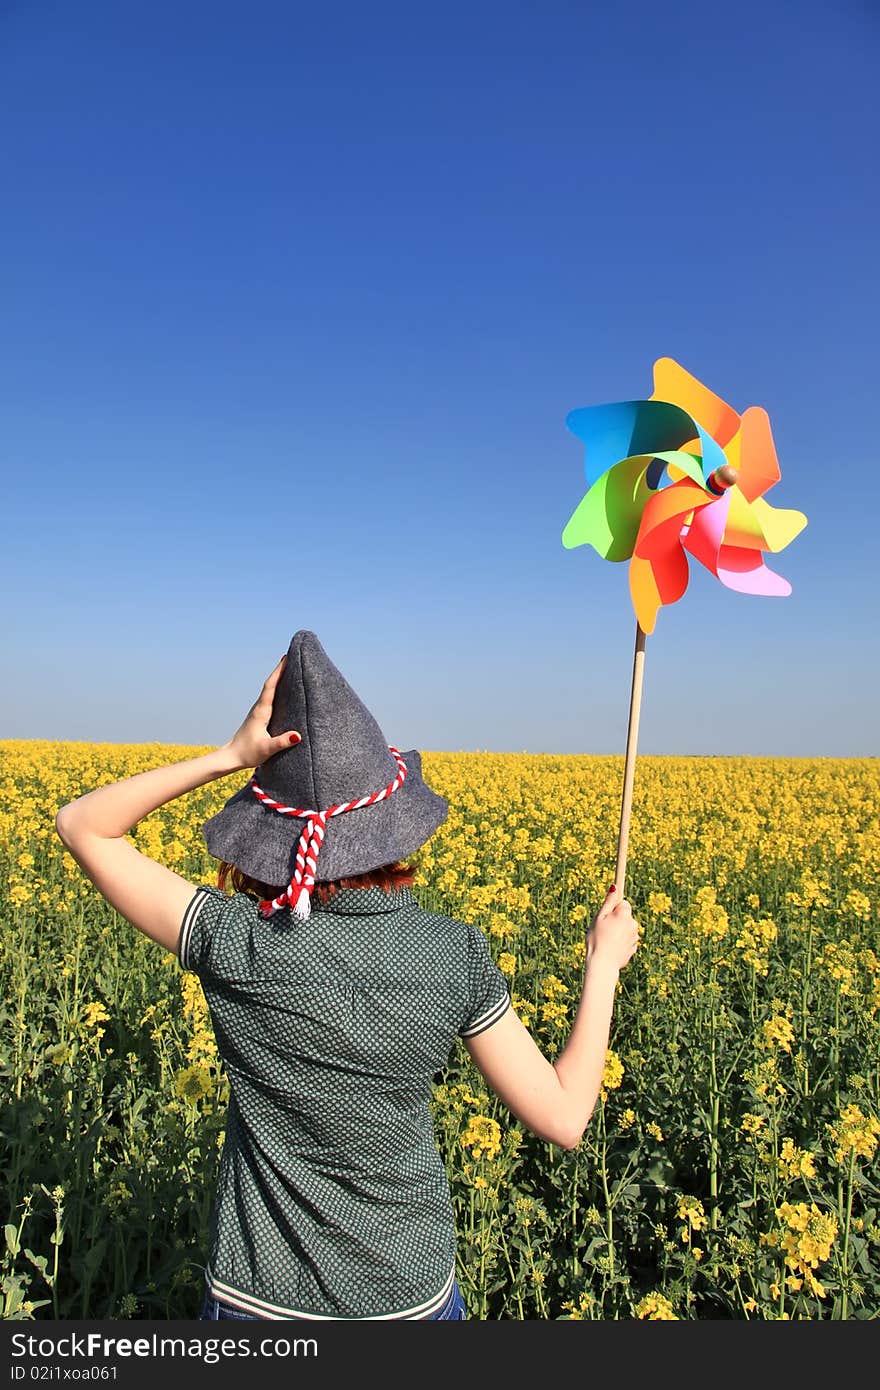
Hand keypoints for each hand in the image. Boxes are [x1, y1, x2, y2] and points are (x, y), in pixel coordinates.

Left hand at [222, 656, 301, 770]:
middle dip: (281, 670)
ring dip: (279, 678)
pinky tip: (284, 690)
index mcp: (261, 711)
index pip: (270, 686)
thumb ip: (282, 742)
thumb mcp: (267, 749)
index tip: (286, 657)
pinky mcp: (259, 717)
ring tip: (291, 668)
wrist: (231, 757)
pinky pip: (270, 698)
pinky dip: (277, 689)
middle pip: (271, 683)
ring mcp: (258, 712)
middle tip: (292, 656)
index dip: (279, 671)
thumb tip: (298, 735)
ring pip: (269, 690)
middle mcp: (259, 708)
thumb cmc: (247, 753)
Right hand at [585, 884, 639, 972]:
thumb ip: (608, 902)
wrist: (603, 964)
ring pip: (626, 929)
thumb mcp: (599, 918)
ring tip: (607, 940)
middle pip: (625, 916)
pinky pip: (627, 940)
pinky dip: (621, 942)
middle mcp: (633, 924)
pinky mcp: (634, 948)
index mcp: (624, 914)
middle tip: (603, 928)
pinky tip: (612, 947)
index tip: (609, 912)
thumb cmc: (597, 939)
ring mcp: (635, 937)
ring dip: (619, 931)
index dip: (614, 907)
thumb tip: (615, 887)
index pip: (624, 903)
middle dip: (616, 919)